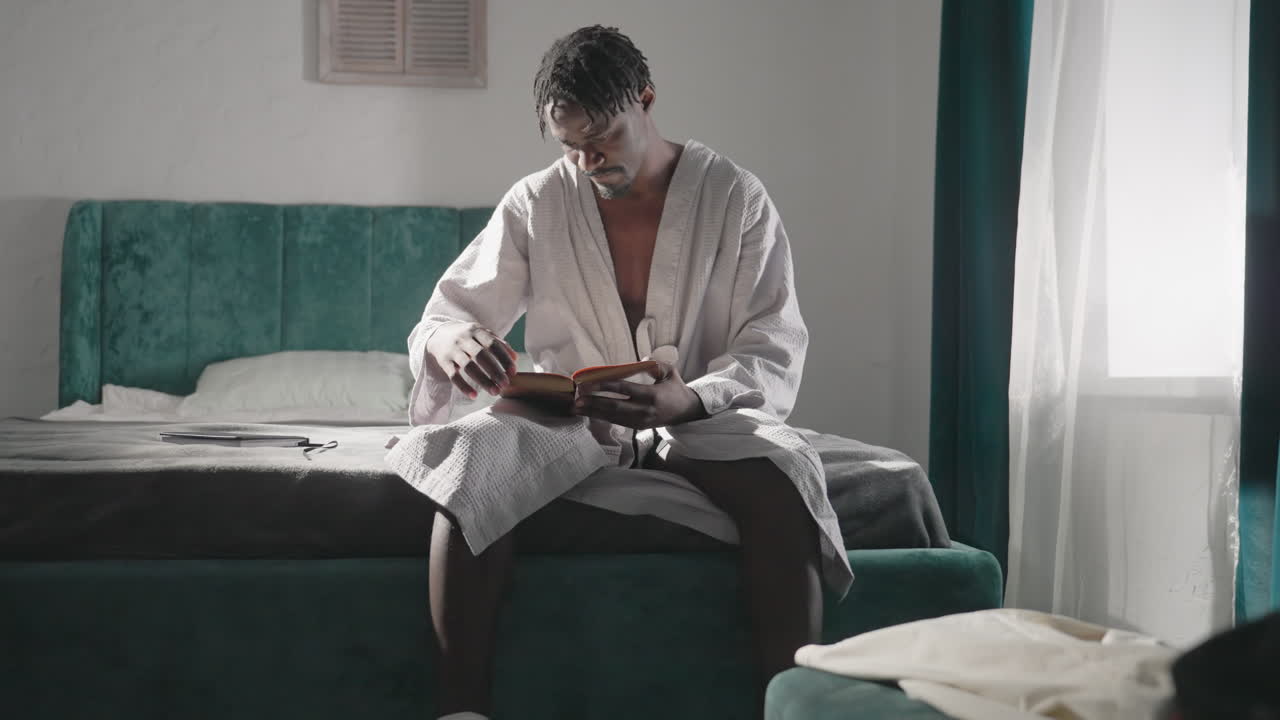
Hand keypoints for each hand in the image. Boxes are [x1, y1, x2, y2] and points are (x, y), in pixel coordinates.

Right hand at [424, 321, 517, 398]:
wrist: (438, 334)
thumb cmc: (468, 337)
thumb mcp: (482, 334)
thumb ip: (499, 344)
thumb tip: (515, 358)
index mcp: (476, 331)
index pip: (492, 344)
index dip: (503, 358)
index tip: (513, 371)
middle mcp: (464, 339)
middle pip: (481, 355)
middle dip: (494, 371)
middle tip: (505, 385)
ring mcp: (453, 350)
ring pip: (468, 366)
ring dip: (482, 380)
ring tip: (494, 392)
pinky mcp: (443, 361)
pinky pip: (453, 376)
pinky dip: (463, 387)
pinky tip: (474, 396)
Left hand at [572, 361, 707, 428]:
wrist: (686, 412)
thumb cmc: (676, 388)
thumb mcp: (669, 372)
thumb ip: (654, 365)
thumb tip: (638, 361)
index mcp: (652, 395)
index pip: (624, 389)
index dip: (604, 387)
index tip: (588, 384)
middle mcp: (645, 410)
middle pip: (614, 406)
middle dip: (594, 403)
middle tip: (577, 398)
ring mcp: (640, 421)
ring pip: (613, 417)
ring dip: (593, 412)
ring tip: (577, 408)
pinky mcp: (638, 427)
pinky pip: (616, 422)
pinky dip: (601, 418)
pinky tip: (589, 413)